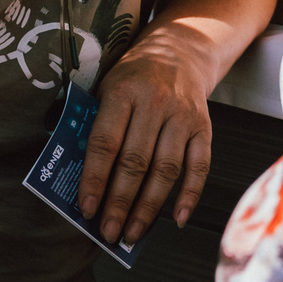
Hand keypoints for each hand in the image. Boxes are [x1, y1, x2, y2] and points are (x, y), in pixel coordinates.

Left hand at [79, 34, 215, 244]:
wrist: (181, 49)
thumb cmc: (135, 76)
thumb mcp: (107, 87)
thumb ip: (96, 124)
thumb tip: (78, 178)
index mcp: (123, 91)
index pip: (106, 142)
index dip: (95, 179)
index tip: (87, 209)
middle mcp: (156, 102)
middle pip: (136, 161)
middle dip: (120, 203)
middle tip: (108, 232)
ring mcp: (183, 115)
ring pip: (165, 169)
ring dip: (149, 207)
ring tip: (133, 232)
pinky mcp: (204, 126)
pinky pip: (199, 166)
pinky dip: (189, 196)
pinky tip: (176, 219)